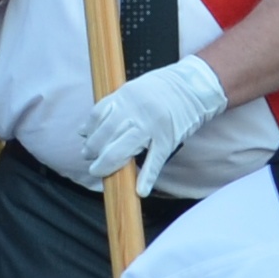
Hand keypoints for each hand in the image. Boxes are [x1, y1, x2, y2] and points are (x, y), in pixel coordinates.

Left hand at [77, 57, 225, 193]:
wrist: (193, 86)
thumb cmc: (161, 89)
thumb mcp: (132, 90)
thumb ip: (111, 107)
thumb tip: (85, 129)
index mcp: (126, 96)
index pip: (98, 116)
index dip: (89, 131)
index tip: (85, 140)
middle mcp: (136, 112)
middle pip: (106, 135)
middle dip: (93, 150)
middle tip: (89, 157)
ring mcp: (152, 127)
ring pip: (122, 150)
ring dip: (107, 164)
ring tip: (99, 170)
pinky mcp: (167, 140)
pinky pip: (154, 162)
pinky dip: (146, 177)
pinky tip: (139, 190)